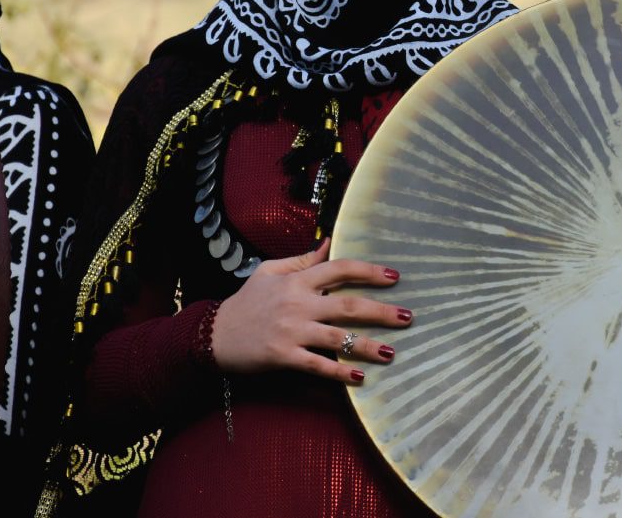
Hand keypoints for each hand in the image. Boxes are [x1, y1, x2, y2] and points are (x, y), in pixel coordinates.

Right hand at [211, 237, 411, 384]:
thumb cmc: (245, 302)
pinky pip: (318, 365)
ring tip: (392, 352)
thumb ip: (302, 261)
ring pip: (339, 338)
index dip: (369, 271)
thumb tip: (329, 244)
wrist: (214, 334)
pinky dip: (340, 372)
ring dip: (369, 345)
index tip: (394, 276)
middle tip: (408, 317)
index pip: (339, 269)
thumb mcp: (269, 272)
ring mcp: (291, 331)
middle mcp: (298, 303)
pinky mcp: (283, 356)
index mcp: (297, 281)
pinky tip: (360, 377)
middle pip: (348, 304)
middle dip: (381, 311)